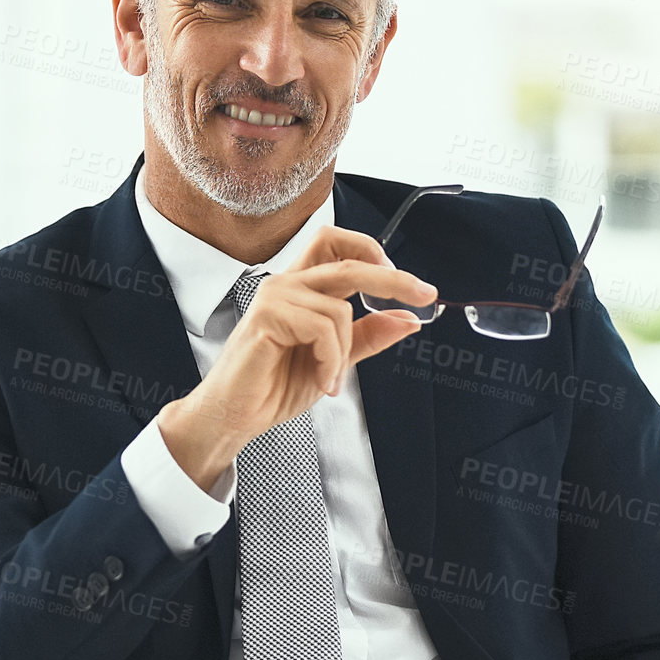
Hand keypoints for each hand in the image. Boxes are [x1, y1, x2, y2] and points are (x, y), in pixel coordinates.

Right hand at [155, 226, 434, 491]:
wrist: (236, 416)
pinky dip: (330, 360)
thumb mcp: (334, 361)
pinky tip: (320, 380)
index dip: (369, 248)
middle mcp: (286, 285)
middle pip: (347, 261)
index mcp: (301, 288)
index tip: (403, 278)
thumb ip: (367, 337)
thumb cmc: (273, 387)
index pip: (333, 243)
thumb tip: (408, 320)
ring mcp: (274, 298)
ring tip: (328, 379)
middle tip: (424, 295)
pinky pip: (321, 328)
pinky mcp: (266, 317)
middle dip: (392, 279)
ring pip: (339, 309)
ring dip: (344, 352)